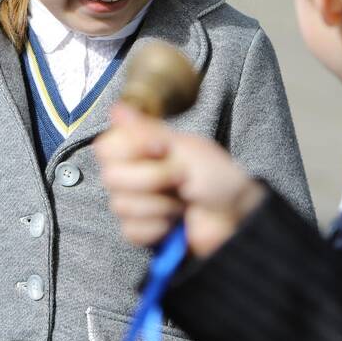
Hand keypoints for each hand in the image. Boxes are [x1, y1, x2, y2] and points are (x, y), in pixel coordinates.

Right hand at [95, 106, 265, 257]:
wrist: (235, 217)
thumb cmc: (218, 178)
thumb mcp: (185, 147)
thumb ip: (146, 130)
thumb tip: (117, 109)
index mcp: (143, 150)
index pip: (106, 146)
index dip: (130, 148)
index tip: (160, 148)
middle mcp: (135, 174)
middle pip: (110, 176)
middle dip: (152, 178)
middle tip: (180, 177)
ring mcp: (137, 204)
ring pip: (121, 205)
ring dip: (160, 204)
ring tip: (182, 201)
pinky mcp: (142, 231)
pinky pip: (131, 230)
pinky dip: (158, 227)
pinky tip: (174, 222)